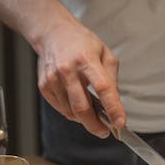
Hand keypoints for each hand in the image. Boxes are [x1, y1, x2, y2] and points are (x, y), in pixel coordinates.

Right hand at [37, 13, 125, 137]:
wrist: (53, 33)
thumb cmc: (81, 43)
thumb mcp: (105, 54)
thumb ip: (111, 79)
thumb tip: (115, 104)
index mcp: (87, 60)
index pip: (103, 88)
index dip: (113, 108)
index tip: (120, 123)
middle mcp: (67, 70)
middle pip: (82, 107)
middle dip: (95, 125)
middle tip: (104, 131)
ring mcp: (53, 79)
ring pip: (70, 112)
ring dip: (84, 119)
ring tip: (92, 114)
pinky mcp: (45, 86)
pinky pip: (61, 109)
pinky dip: (72, 112)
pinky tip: (77, 104)